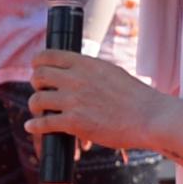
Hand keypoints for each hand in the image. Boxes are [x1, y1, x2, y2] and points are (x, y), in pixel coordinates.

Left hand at [27, 46, 167, 152]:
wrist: (149, 117)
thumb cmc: (137, 97)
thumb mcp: (113, 73)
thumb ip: (92, 71)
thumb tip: (79, 72)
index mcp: (87, 64)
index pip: (49, 55)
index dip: (38, 63)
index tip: (37, 69)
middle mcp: (77, 79)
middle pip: (39, 76)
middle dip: (36, 84)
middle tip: (41, 90)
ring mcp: (74, 100)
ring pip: (37, 99)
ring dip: (35, 106)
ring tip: (38, 111)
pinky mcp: (74, 122)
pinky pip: (44, 123)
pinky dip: (35, 126)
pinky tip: (32, 127)